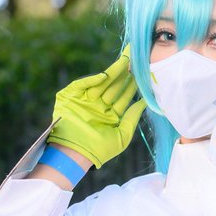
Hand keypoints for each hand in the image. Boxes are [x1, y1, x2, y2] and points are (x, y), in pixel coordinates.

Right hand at [49, 49, 145, 168]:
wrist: (76, 155)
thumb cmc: (100, 150)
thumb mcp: (122, 135)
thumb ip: (132, 118)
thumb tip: (144, 102)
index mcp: (110, 115)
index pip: (123, 96)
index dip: (132, 85)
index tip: (143, 73)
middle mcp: (98, 106)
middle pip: (113, 86)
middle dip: (124, 74)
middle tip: (136, 61)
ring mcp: (84, 101)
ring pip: (100, 83)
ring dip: (112, 73)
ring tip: (125, 62)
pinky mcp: (70, 97)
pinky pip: (82, 85)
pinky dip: (92, 80)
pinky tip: (105, 76)